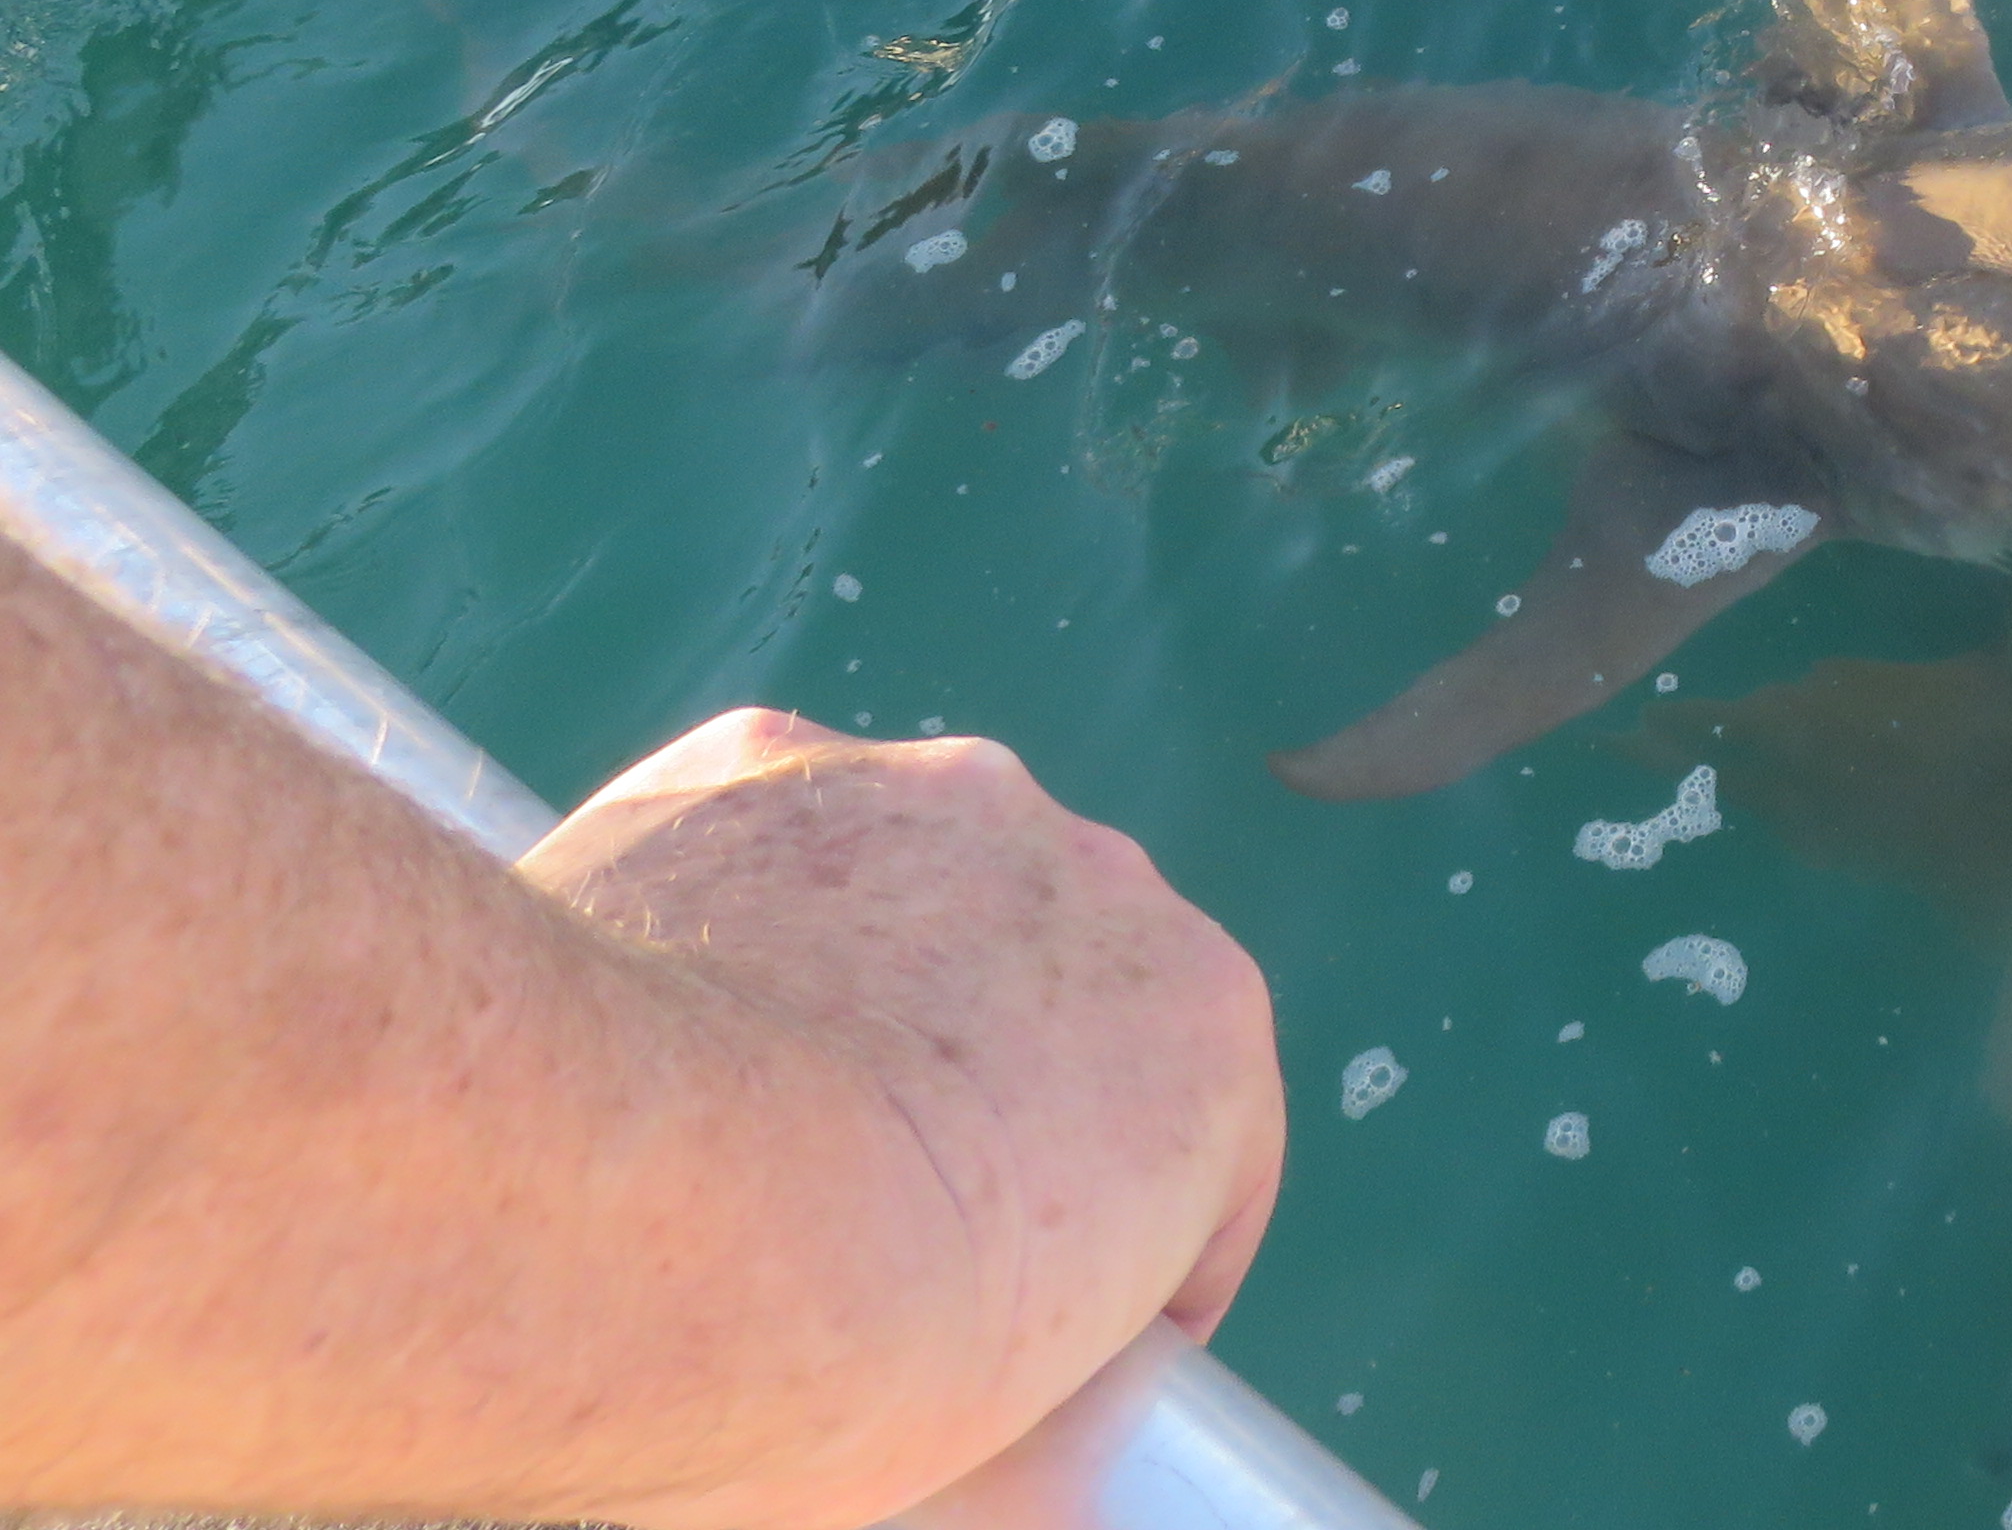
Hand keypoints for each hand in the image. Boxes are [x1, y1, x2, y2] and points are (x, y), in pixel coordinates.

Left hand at [525, 711, 1284, 1529]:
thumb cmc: (808, 1370)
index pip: (1208, 1148)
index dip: (1125, 1258)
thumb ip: (1050, 1437)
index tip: (1028, 1331)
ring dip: (861, 988)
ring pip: (910, 897)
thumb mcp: (981, 1467)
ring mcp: (927, 798)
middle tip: (862, 1229)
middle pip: (1061, 1000)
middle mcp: (1101, 876)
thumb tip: (1036, 1484)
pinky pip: (763, 842)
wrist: (597, 1222)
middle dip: (989, 1096)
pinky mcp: (759, 761)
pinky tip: (646, 1032)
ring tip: (727, 1127)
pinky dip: (726, 916)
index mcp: (1207, 1034)